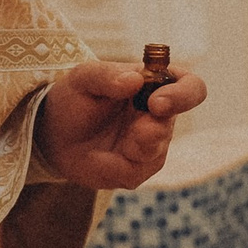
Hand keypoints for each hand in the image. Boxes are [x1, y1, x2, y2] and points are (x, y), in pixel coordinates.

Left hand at [34, 59, 205, 188]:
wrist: (55, 133)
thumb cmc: (76, 98)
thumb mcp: (84, 78)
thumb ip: (107, 75)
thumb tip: (135, 80)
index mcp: (156, 86)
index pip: (191, 88)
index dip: (183, 95)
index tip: (156, 102)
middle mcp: (160, 116)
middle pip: (172, 125)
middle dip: (153, 129)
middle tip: (136, 130)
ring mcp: (151, 146)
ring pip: (154, 152)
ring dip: (133, 147)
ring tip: (110, 143)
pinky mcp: (137, 171)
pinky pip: (134, 173)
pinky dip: (111, 165)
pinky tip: (97, 157)